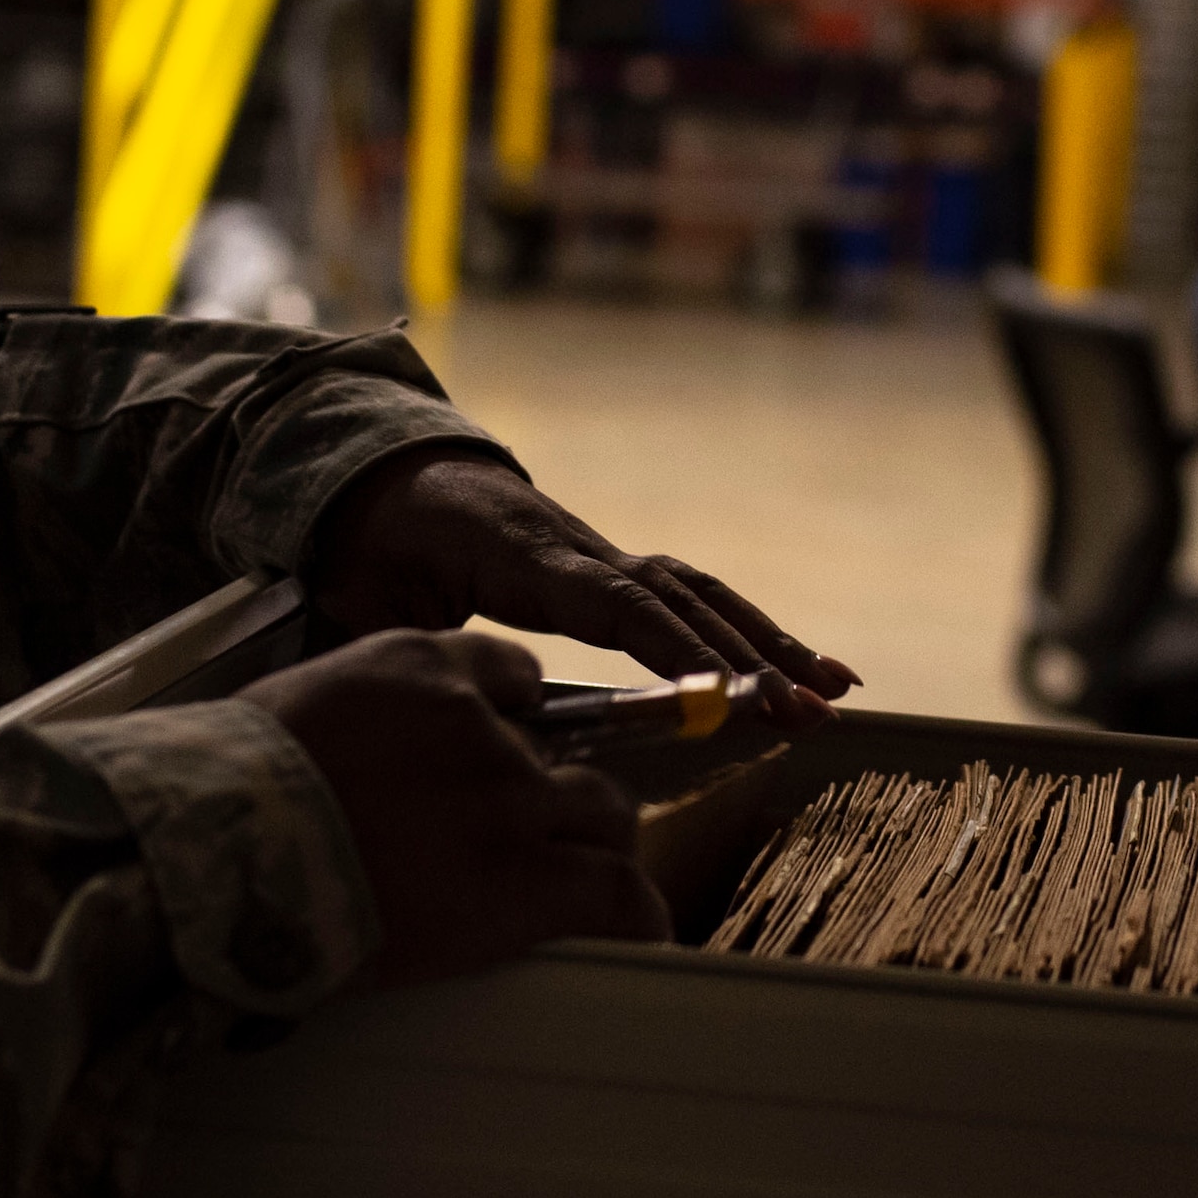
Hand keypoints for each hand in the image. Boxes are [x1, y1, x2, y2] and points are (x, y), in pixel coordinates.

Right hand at [236, 629, 670, 986]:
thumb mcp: (297, 709)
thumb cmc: (226, 789)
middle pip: (564, 754)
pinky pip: (617, 893)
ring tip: (582, 889)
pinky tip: (632, 928)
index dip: (512, 723)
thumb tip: (358, 762)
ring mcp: (508, 798)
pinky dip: (634, 913)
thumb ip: (359, 718)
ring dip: (595, 850)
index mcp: (420, 667)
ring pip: (605, 815)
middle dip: (554, 795)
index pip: (510, 677)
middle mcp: (481, 724)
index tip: (504, 755)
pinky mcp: (521, 879)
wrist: (219, 847)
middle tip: (527, 840)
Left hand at [307, 448, 861, 727]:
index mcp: (521, 556)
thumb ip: (391, 648)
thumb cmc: (378, 548)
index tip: (718, 692)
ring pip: (701, 594)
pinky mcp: (617, 574)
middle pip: (678, 598)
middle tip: (805, 715)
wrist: (396, 482)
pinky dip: (752, 632)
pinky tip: (804, 671)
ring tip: (835, 693)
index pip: (610, 600)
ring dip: (771, 643)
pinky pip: (695, 598)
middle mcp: (581, 550)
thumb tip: (415, 708)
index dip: (668, 643)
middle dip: (747, 659)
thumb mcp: (362, 594)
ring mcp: (605, 559)